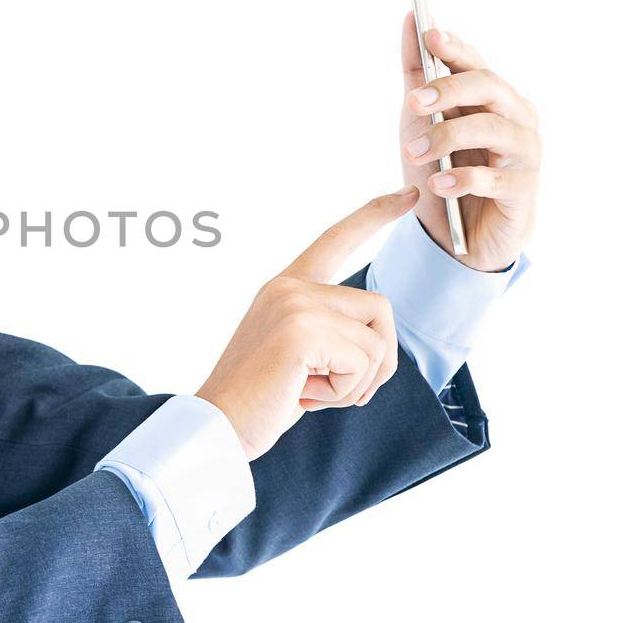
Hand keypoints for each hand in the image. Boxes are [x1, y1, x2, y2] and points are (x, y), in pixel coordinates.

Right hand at [196, 186, 418, 462]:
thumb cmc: (258, 402)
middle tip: (332, 391)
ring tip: (311, 393)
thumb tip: (381, 342)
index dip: (373, 215)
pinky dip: (345, 393)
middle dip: (375, 362)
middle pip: (379, 309)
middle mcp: (289, 286)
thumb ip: (332, 334)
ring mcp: (295, 304)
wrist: (216, 428)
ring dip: (357, 382)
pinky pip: (363, 363)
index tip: (406, 195)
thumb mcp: (301, 358)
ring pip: (377, 339)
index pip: (335, 240)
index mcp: (285, 287)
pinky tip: (305, 397)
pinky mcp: (301, 331)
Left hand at [399, 13, 541, 271]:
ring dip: (447, 137)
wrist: (458, 235)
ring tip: (412, 153)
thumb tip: (411, 20)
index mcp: (493, 98)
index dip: (455, 49)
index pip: (476, 64)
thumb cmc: (444, 169)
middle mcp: (516, 118)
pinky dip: (463, 178)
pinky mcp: (523, 191)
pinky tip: (438, 184)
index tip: (429, 35)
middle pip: (490, 88)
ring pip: (493, 129)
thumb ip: (418, 74)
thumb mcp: (420, 122)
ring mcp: (525, 153)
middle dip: (449, 90)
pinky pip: (496, 178)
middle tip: (412, 103)